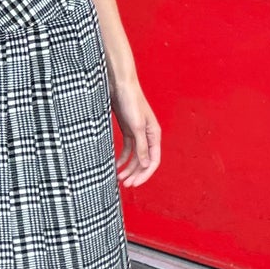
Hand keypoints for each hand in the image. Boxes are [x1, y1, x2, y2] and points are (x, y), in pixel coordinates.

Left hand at [109, 71, 160, 185]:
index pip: (153, 161)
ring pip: (135, 156)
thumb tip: (146, 164)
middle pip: (144, 161)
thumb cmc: (130, 101)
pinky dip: (122, 158)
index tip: (134, 184)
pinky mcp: (127, 129)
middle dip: (135, 174)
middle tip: (125, 185)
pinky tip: (115, 165)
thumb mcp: (136, 126)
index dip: (144, 174)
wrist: (119, 84)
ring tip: (118, 177)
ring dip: (128, 168)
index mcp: (154, 134)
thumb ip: (141, 146)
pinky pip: (127, 149)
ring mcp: (137, 133)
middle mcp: (148, 135)